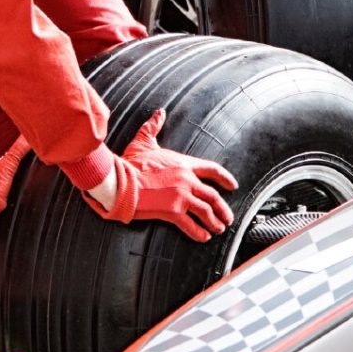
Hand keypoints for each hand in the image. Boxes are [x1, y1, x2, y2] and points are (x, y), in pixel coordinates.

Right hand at [70, 111, 238, 240]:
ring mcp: (181, 196)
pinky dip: (199, 232)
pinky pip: (190, 224)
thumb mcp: (144, 141)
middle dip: (222, 208)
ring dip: (214, 222)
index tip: (233, 185)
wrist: (119, 180)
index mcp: (183, 164)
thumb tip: (159, 113)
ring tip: (218, 229)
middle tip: (228, 218)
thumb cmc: (130, 163)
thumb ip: (153, 127)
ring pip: (205, 211)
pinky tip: (203, 237)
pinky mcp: (172, 211)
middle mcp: (186, 180)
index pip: (211, 169)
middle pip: (212, 195)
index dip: (225, 178)